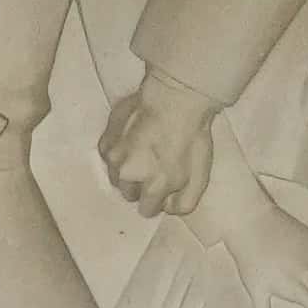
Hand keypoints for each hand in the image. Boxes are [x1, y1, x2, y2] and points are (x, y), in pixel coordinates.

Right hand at [102, 73, 218, 219]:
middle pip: (129, 193)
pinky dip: (118, 151)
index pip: (146, 209)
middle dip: (141, 185)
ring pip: (116, 175)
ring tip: (142, 151)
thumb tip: (168, 209)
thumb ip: (184, 202)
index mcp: (153, 186)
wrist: (175, 97)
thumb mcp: (201, 175)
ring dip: (126, 169)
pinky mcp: (106, 139)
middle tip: (154, 166)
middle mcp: (128, 175)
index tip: (164, 186)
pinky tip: (132, 138)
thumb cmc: (192, 135)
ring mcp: (114, 157)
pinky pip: (108, 155)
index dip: (157, 199)